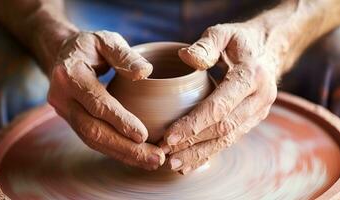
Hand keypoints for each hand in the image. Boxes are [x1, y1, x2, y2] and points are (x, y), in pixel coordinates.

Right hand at [48, 31, 164, 169]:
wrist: (63, 54)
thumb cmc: (90, 45)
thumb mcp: (107, 40)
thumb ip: (124, 55)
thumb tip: (145, 73)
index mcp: (70, 75)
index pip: (97, 103)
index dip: (120, 120)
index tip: (144, 135)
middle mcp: (62, 98)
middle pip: (94, 130)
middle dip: (126, 148)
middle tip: (156, 158)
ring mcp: (65, 112)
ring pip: (93, 141)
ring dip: (123, 154)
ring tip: (151, 162)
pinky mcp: (72, 121)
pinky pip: (93, 140)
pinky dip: (116, 151)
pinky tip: (136, 156)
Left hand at [162, 22, 278, 173]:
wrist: (268, 50)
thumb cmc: (240, 41)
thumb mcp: (223, 33)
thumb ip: (205, 45)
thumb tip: (185, 57)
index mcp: (252, 75)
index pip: (220, 106)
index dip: (194, 123)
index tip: (169, 136)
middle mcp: (259, 98)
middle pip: (224, 128)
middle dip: (194, 144)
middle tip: (166, 155)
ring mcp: (259, 112)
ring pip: (228, 139)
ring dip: (200, 154)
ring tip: (175, 165)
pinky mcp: (253, 119)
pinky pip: (231, 139)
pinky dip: (210, 152)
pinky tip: (191, 162)